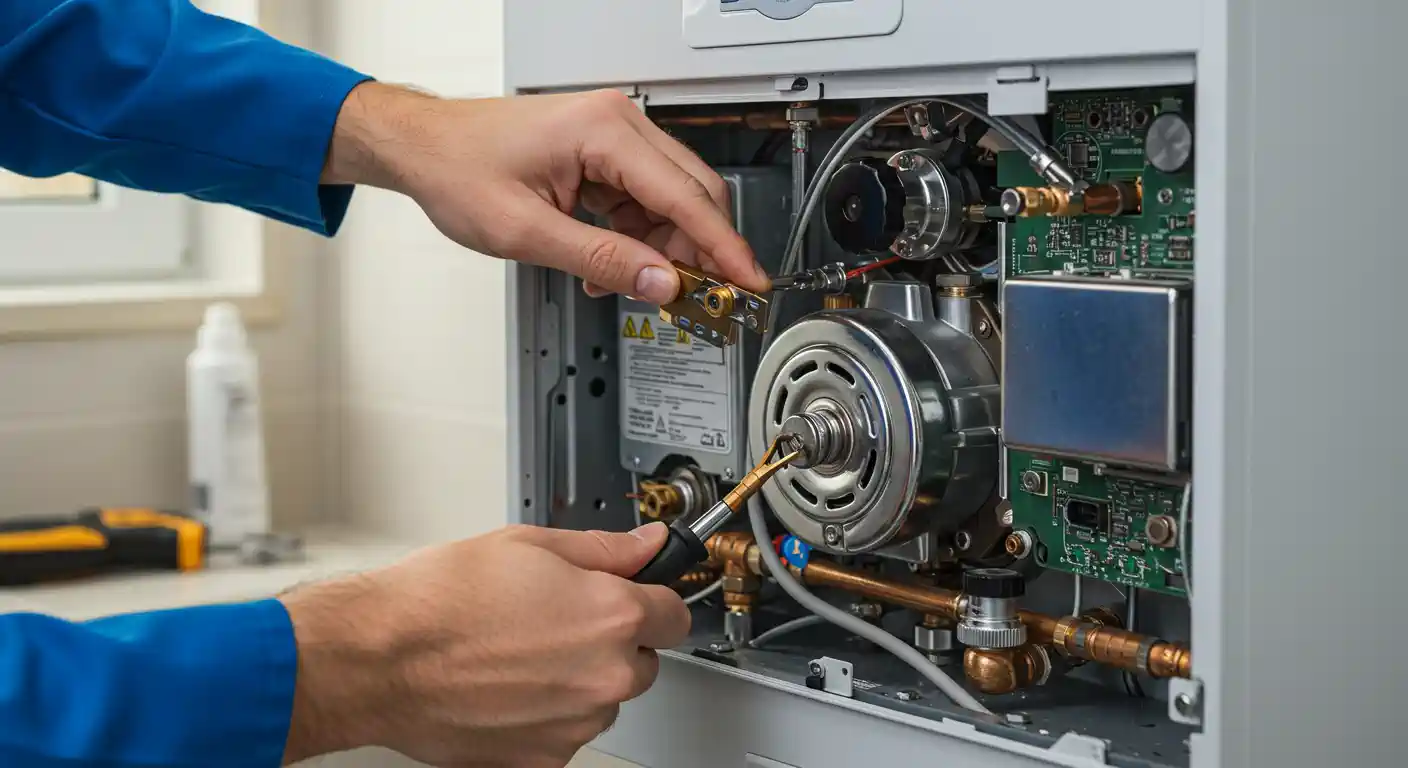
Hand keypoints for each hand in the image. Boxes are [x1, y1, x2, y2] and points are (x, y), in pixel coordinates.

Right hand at [279, 523, 689, 766]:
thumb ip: (604, 549)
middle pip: (641, 661)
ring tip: (518, 653)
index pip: (675, 614)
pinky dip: (545, 715)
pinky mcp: (542, 759)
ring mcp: (575, 724)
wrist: (379, 659)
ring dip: (577, 680)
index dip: (653, 600)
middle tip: (555, 621)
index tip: (638, 597)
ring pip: (601, 699)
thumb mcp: (529, 545)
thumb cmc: (439, 600)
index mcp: (611, 616)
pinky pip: (565, 733)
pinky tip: (505, 687)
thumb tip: (647, 546)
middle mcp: (604, 676)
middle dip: (612, 642)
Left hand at [323, 83, 769, 303]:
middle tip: (694, 298)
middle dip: (694, 251)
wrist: (423, 147)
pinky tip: (610, 262)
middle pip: (692, 193)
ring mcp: (612, 135)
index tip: (748, 282)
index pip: (686, 195)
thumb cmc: (457, 170)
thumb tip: (661, 282)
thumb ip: (602, 260)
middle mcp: (617, 123)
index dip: (723, 246)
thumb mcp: (527, 232)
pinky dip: (637, 237)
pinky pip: (644, 200)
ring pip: (671, 201)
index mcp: (603, 130)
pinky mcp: (603, 152)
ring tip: (622, 281)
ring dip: (659, 248)